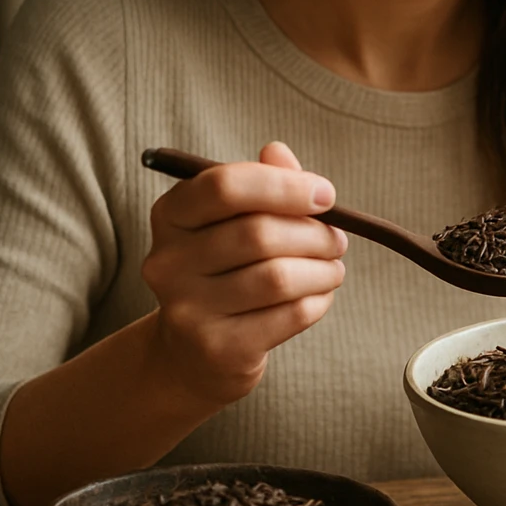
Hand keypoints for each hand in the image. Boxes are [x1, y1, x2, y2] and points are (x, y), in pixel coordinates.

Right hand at [141, 141, 346, 406]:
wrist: (194, 353)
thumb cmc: (227, 269)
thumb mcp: (236, 221)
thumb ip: (262, 183)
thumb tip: (279, 152)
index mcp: (170, 216)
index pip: (225, 187)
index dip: (285, 186)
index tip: (325, 194)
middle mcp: (168, 262)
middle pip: (259, 234)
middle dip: (315, 234)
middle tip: (337, 239)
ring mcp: (188, 310)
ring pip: (278, 277)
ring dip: (323, 269)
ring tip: (332, 268)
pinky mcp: (218, 349)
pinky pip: (290, 315)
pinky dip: (318, 301)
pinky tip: (318, 295)